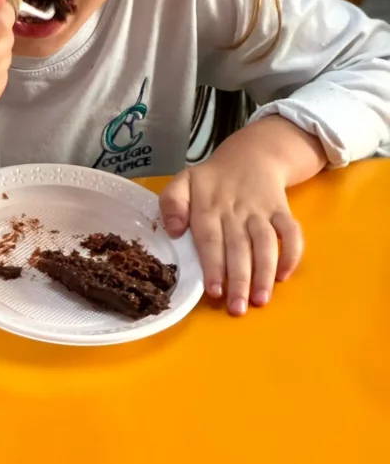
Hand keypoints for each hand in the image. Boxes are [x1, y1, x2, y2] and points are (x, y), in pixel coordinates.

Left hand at [159, 117, 326, 314]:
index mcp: (208, 207)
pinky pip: (292, 232)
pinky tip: (284, 276)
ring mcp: (261, 211)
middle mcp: (236, 211)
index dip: (213, 266)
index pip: (210, 240)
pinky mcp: (282, 211)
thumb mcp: (183, 182)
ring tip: (260, 299)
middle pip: (239, 248)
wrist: (251, 154)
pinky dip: (292, 253)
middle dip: (239, 280)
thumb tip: (173, 231)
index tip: (214, 292)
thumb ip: (172, 203)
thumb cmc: (211, 179)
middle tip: (237, 309)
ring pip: (266, 243)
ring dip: (264, 272)